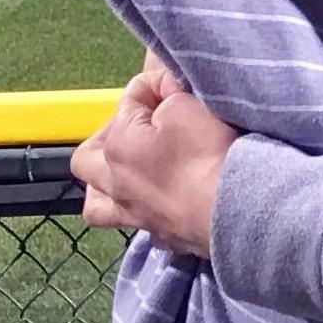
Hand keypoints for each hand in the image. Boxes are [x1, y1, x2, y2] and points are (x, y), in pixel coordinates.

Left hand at [69, 61, 239, 259]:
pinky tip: (163, 199)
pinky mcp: (162, 238)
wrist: (236, 208)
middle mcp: (115, 185)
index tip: (177, 84)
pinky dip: (143, 209)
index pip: (128, 100)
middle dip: (105, 138)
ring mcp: (136, 216)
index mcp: (117, 146)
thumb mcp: (185, 104)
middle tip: (135, 128)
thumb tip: (162, 90)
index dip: (154, 85)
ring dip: (105, 186)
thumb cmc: (206, 153)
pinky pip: (137, 222)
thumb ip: (165, 91)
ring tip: (128, 174)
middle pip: (87, 159)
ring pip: (98, 205)